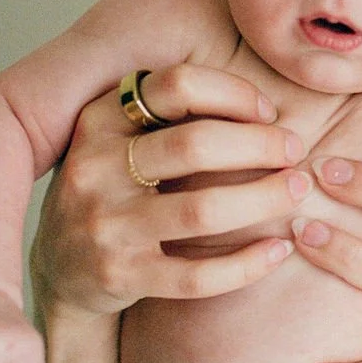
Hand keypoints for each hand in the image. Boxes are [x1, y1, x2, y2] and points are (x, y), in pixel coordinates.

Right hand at [30, 64, 311, 319]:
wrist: (62, 269)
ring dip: (266, 199)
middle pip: (196, 145)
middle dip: (261, 145)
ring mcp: (105, 225)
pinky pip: (198, 275)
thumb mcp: (119, 141)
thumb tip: (265, 101)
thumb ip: (169, 116)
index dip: (234, 93)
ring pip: (204, 210)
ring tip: (299, 191)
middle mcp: (95, 168)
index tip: (269, 112)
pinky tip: (279, 250)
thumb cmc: (113, 191)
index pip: (177, 86)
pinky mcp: (120, 276)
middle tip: (296, 152)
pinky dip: (248, 263)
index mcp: (100, 121)